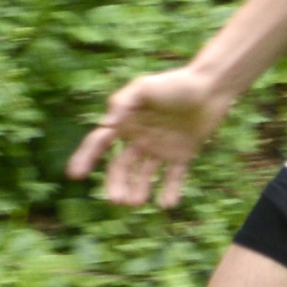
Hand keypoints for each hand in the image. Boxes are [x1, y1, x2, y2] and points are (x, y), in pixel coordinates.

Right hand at [66, 67, 231, 207]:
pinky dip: (170, 191)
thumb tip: (105, 124)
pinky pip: (174, 177)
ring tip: (137, 202)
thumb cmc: (175, 83)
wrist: (211, 87)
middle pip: (121, 167)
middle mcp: (140, 139)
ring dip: (139, 190)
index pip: (99, 144)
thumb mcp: (144, 87)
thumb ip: (123, 103)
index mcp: (126, 123)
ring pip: (144, 176)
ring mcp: (161, 149)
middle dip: (116, 184)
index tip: (75, 175)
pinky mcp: (182, 155)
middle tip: (117, 200)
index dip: (85, 158)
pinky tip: (167, 204)